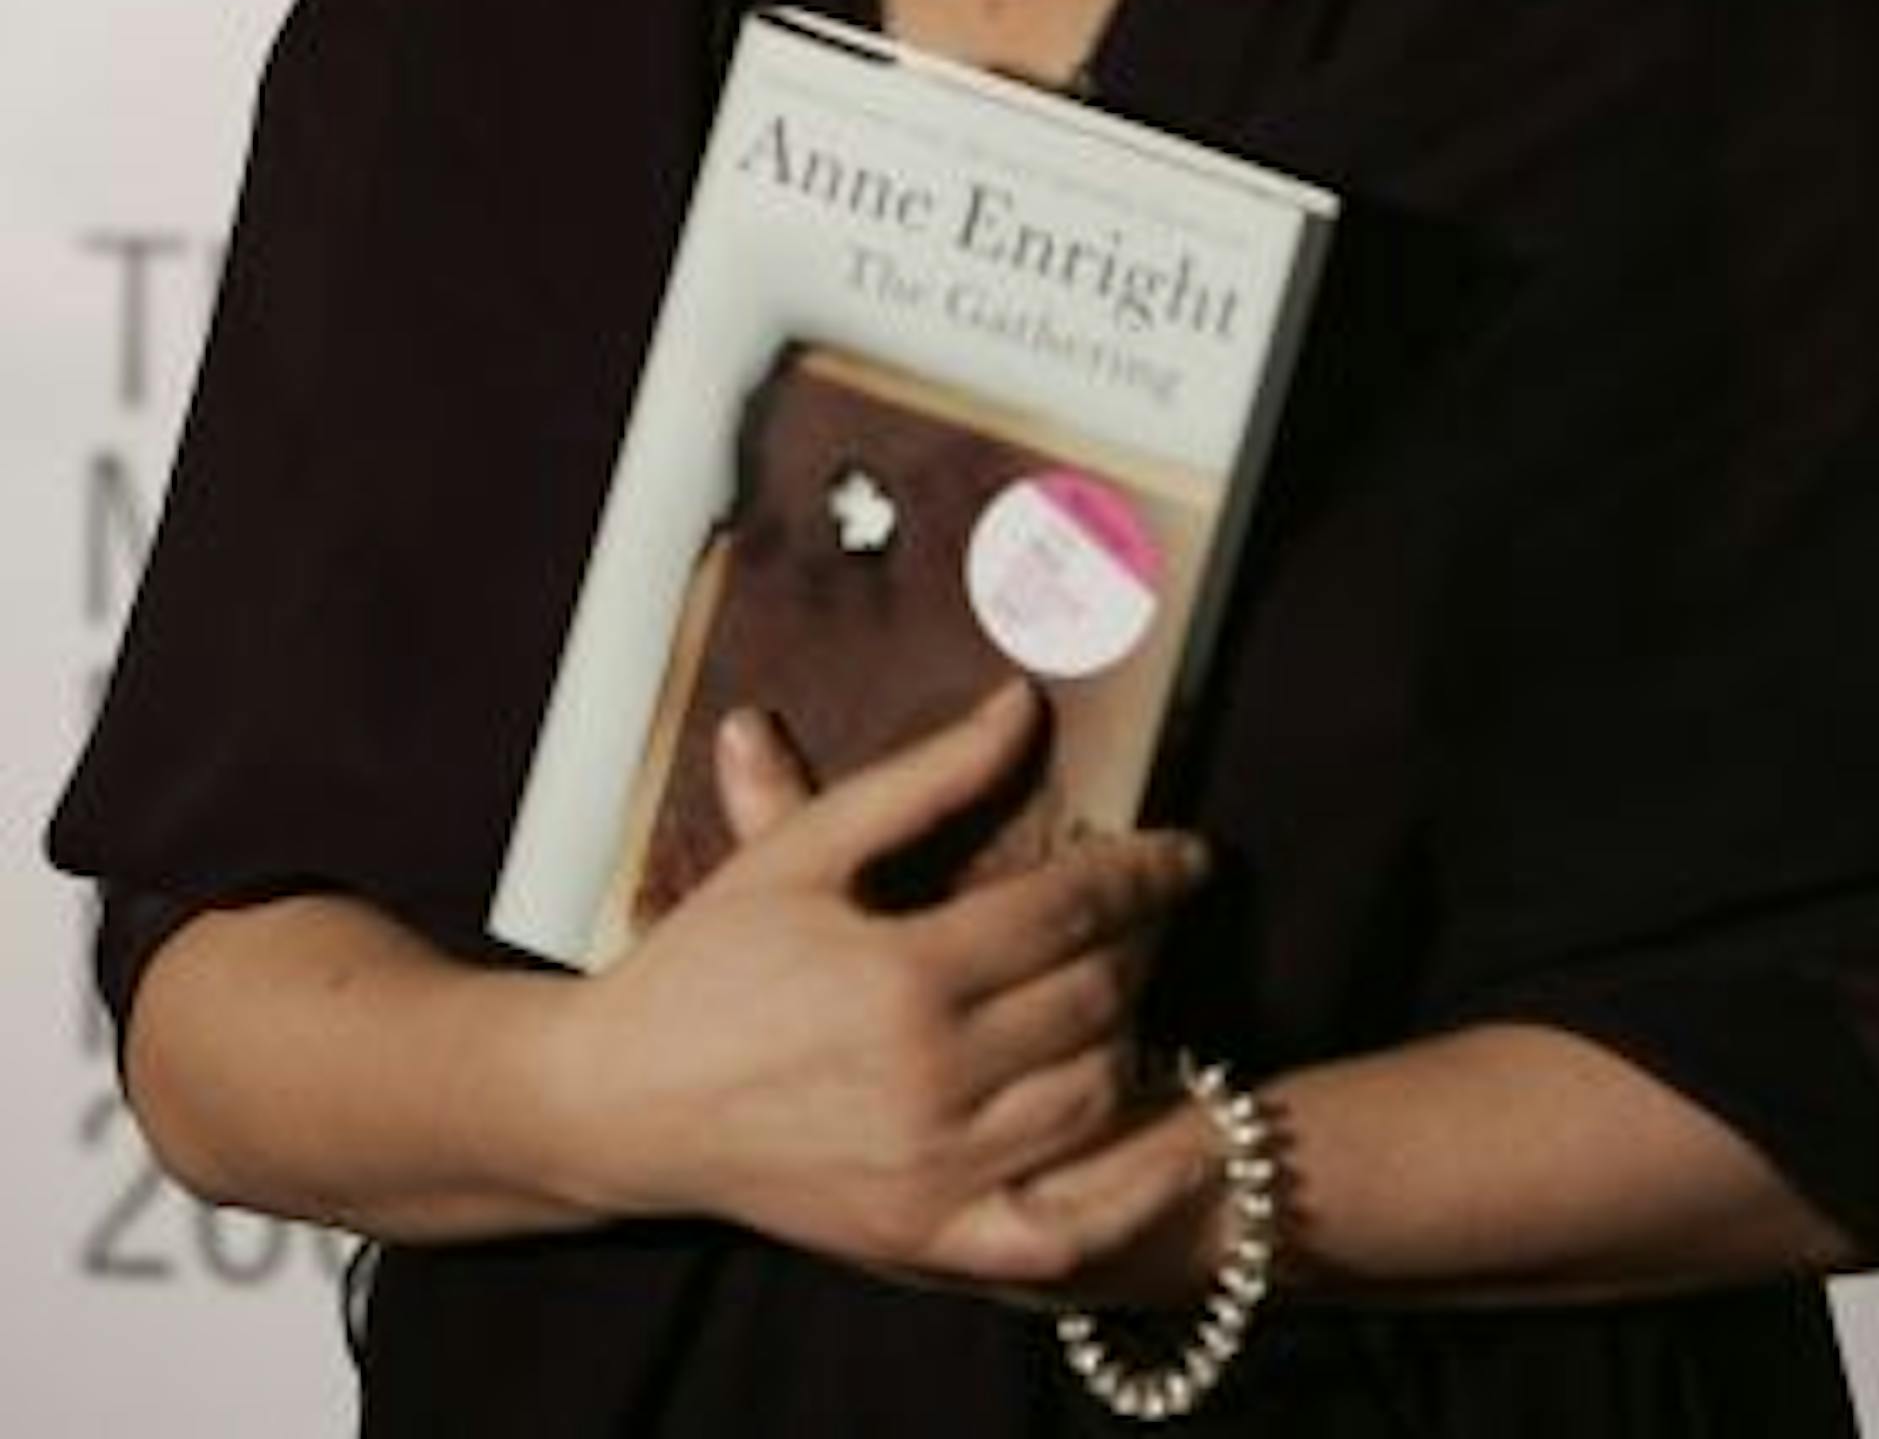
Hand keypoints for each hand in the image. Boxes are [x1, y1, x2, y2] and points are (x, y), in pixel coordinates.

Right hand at [543, 680, 1214, 1289]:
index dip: (1147, 871)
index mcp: (903, 975)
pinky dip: (1139, 1188)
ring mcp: (932, 1174)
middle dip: (1148, 942)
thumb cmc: (708, 960)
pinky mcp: (924, 1241)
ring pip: (1096, 1095)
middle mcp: (930, 1081)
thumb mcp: (807, 849)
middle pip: (1098, 997)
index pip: (1071, 910)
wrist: (624, 1102)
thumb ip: (926, 776)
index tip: (1190, 852)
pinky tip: (1186, 1134)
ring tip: (1143, 989)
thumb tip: (1022, 701)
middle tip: (1161, 908)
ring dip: (1141, 1034)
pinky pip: (1066, 1230)